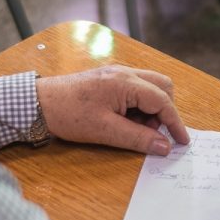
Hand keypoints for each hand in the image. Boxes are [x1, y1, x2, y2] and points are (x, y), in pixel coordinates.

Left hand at [35, 65, 189, 155]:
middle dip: (164, 111)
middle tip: (152, 134)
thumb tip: (164, 146)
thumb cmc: (69, 115)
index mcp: (125, 82)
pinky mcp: (108, 79)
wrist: (38, 103)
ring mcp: (116, 74)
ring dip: (150, 109)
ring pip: (150, 87)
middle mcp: (124, 73)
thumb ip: (138, 138)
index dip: (175, 122)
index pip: (162, 100)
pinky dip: (137, 106)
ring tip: (132, 129)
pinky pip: (135, 89)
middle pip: (162, 87)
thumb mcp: (105, 131)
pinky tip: (123, 121)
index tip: (181, 141)